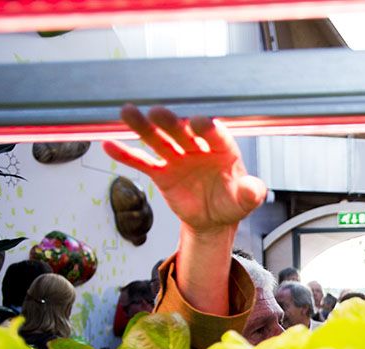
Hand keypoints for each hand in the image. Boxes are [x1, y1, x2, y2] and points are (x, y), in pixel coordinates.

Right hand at [103, 105, 266, 315]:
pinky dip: (126, 154)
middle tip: (159, 112)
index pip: (215, 134)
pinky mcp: (161, 172)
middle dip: (171, 122)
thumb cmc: (232, 202)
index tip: (198, 121)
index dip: (207, 128)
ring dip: (143, 127)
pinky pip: (142, 162)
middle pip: (182, 131)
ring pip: (159, 140)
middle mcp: (198, 147)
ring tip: (127, 113)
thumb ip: (250, 193)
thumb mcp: (246, 201)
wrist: (214, 219)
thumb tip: (256, 190)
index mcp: (223, 149)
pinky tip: (108, 145)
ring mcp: (178, 158)